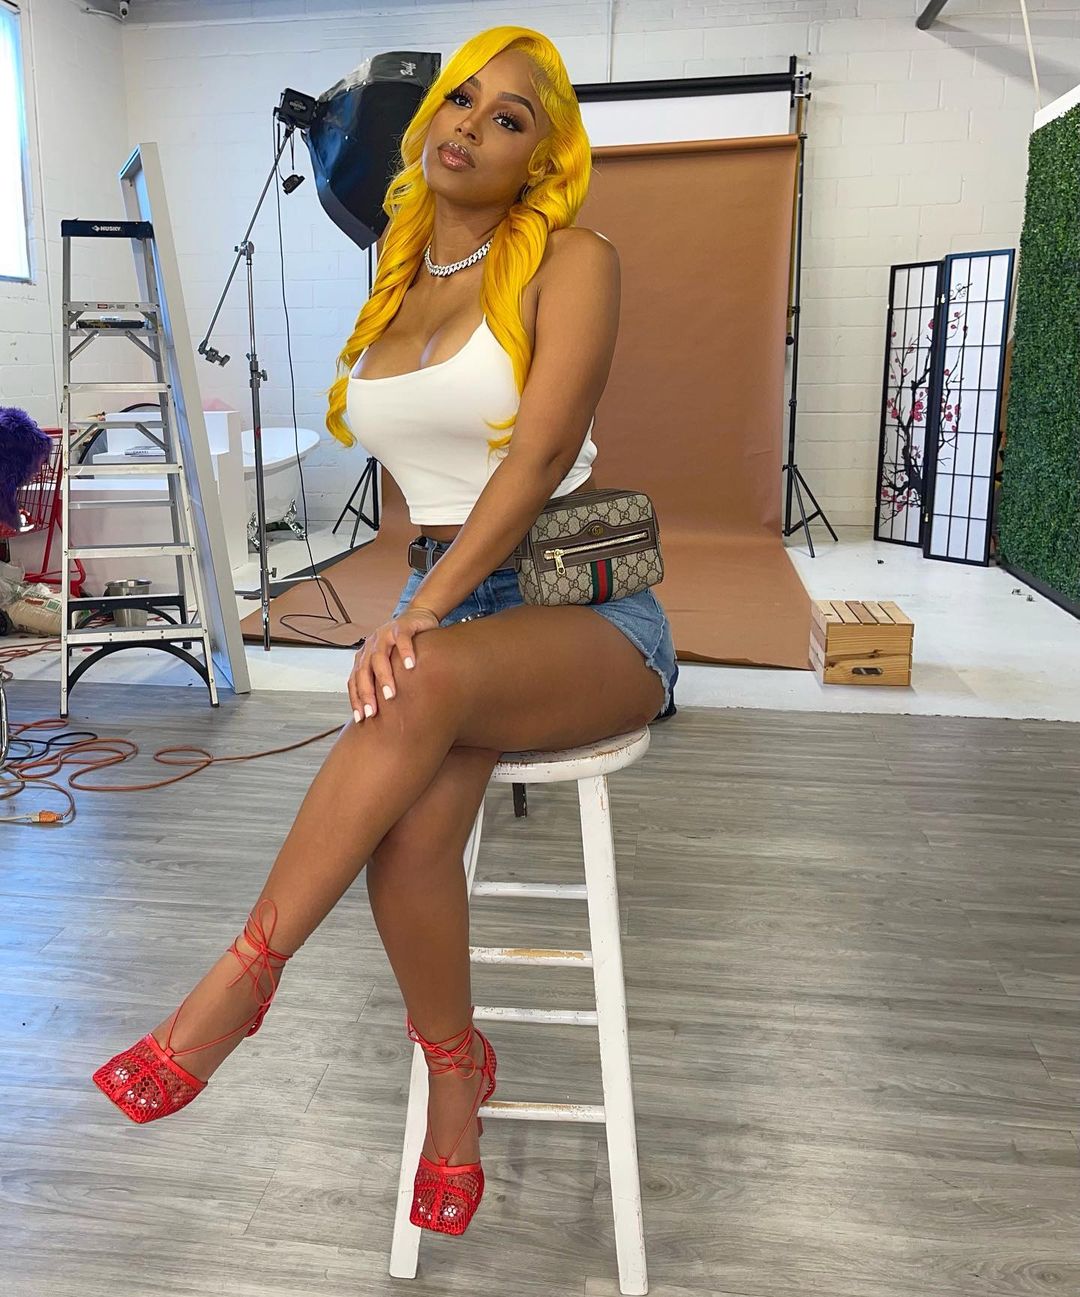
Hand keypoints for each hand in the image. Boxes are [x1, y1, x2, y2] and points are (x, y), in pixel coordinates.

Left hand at [348, 606, 440, 722]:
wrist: (417, 616)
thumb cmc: (403, 645)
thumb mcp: (391, 663)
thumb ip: (384, 680)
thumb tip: (383, 712)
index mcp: (364, 657)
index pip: (355, 680)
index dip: (356, 699)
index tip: (362, 718)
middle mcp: (371, 646)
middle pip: (363, 671)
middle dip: (367, 693)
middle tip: (373, 712)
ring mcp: (385, 635)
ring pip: (379, 656)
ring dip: (384, 676)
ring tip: (391, 694)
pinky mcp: (402, 626)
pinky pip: (402, 639)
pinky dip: (405, 652)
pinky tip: (410, 666)